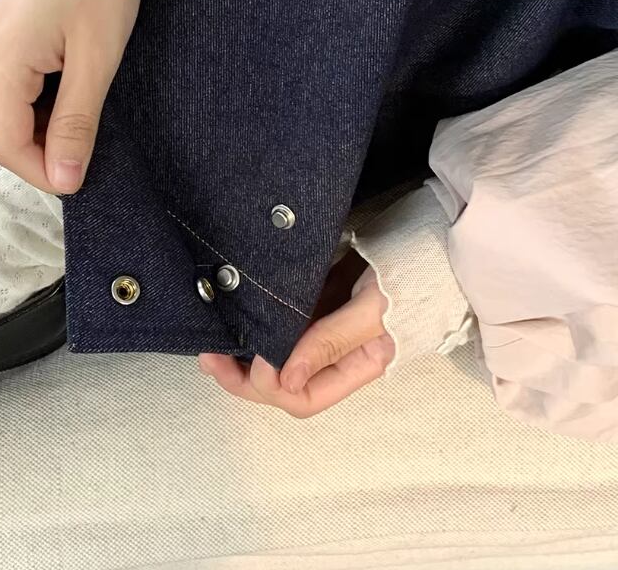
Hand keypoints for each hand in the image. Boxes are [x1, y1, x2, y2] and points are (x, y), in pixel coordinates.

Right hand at [0, 0, 141, 193]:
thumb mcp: (97, 58)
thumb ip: (76, 122)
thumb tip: (63, 179)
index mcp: (2, 59)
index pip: (5, 143)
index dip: (41, 171)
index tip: (81, 178)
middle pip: (2, 127)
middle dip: (43, 150)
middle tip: (90, 147)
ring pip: (8, 106)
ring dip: (43, 124)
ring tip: (86, 116)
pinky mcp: (1, 26)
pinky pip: (13, 81)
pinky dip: (39, 99)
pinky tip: (71, 89)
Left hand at [198, 258, 394, 417]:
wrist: (424, 239)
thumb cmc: (409, 278)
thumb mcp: (372, 311)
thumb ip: (331, 342)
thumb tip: (286, 378)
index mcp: (354, 368)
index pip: (303, 397)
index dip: (271, 383)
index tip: (257, 352)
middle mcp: (333, 358)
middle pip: (280, 385)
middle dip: (242, 377)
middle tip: (211, 357)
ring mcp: (319, 331)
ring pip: (272, 359)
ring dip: (241, 355)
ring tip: (212, 344)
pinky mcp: (311, 305)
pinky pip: (276, 327)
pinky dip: (253, 326)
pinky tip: (232, 320)